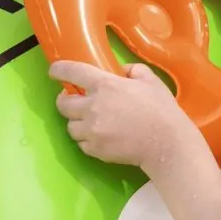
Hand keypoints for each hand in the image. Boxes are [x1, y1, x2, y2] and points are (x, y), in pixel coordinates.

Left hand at [48, 60, 201, 172]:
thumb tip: (121, 72)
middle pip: (63, 104)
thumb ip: (132, 70)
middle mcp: (92, 107)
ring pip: (70, 126)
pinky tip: (100, 136)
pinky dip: (87, 139)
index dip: (59, 70)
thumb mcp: (150, 79)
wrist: (166, 143)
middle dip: (65, 100)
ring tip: (90, 121)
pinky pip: (81, 143)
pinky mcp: (95, 149)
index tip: (54, 71)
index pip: (72, 72)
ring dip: (77, 121)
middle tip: (74, 99)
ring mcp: (91, 130)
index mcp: (105, 85)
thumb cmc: (160, 108)